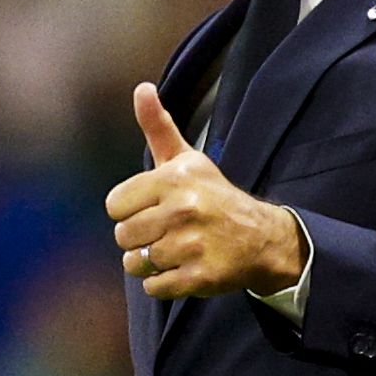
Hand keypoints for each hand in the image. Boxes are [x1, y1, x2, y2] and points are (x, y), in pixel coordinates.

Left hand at [107, 87, 306, 302]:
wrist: (261, 236)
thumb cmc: (213, 196)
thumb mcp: (186, 160)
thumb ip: (158, 127)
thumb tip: (141, 88)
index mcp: (174, 179)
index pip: (114, 205)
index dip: (130, 210)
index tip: (154, 208)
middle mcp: (183, 209)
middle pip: (123, 237)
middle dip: (139, 238)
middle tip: (166, 232)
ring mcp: (192, 245)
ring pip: (136, 263)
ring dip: (150, 262)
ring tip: (175, 251)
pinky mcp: (200, 276)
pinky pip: (154, 287)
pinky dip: (163, 283)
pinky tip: (183, 268)